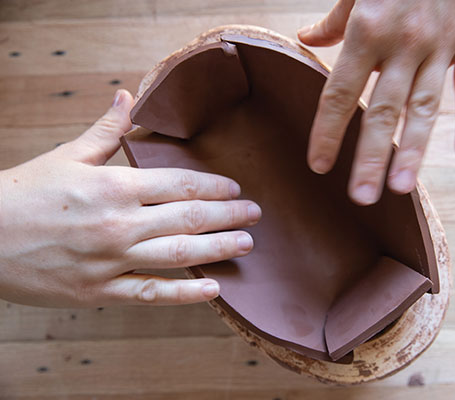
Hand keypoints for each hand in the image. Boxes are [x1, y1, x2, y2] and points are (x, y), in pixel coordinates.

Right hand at [0, 90, 261, 307]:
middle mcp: (120, 223)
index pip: (181, 184)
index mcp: (115, 186)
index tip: (235, 188)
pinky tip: (213, 289)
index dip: (214, 186)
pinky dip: (185, 294)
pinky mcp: (100, 290)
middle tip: (255, 214)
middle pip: (190, 218)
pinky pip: (151, 293)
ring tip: (246, 245)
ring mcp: (112, 259)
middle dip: (229, 215)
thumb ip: (105, 130)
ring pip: (180, 254)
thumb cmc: (24, 193)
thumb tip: (127, 96)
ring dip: (219, 249)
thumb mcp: (66, 155)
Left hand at [299, 0, 454, 204]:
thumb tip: (307, 39)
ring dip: (414, 150)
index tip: (319, 165)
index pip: (340, 92)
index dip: (328, 131)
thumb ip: (335, 18)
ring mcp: (442, 45)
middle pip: (382, 111)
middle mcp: (404, 44)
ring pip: (425, 108)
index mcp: (368, 29)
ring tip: (402, 188)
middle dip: (370, 157)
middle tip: (361, 197)